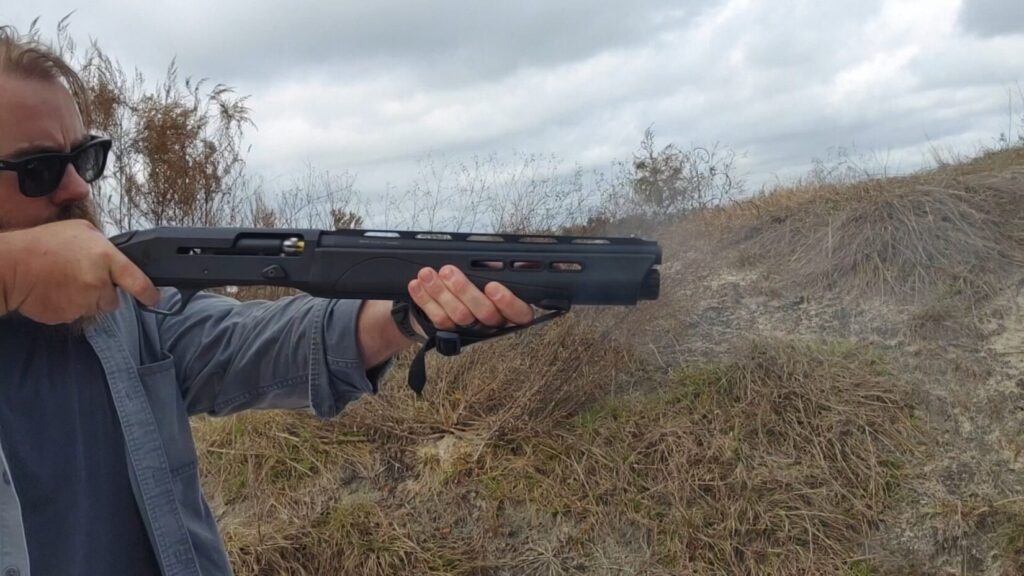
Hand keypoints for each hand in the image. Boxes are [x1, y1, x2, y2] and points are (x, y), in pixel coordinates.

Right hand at [0, 220, 160, 323]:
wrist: (12, 266)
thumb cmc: (44, 244)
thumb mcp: (81, 230)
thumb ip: (104, 246)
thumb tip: (116, 259)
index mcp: (105, 258)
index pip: (137, 281)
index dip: (149, 292)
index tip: (154, 298)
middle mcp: (98, 282)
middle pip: (113, 299)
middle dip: (102, 293)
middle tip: (83, 278)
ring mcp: (83, 302)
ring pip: (94, 308)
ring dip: (86, 299)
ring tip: (65, 282)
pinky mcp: (68, 316)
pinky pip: (75, 314)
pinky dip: (68, 306)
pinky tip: (55, 291)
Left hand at [407, 264, 533, 332]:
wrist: (448, 297)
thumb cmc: (478, 280)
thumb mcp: (493, 271)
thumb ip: (499, 267)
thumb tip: (509, 259)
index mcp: (510, 309)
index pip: (520, 313)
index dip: (508, 302)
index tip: (493, 286)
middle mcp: (493, 323)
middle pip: (485, 313)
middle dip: (465, 290)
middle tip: (449, 272)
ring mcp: (470, 329)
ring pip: (459, 316)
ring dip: (440, 292)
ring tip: (427, 274)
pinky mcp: (449, 331)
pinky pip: (438, 319)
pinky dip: (425, 300)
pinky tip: (417, 285)